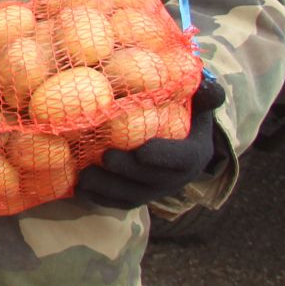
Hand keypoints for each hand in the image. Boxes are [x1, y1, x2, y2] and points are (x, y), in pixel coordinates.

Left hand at [76, 75, 226, 208]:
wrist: (172, 135)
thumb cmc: (180, 109)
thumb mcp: (195, 98)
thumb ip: (203, 91)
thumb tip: (205, 82)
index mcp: (193, 153)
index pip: (183, 160)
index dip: (163, 157)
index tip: (142, 151)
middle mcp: (176, 178)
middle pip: (153, 181)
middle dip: (128, 172)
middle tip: (106, 157)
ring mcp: (155, 189)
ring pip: (133, 196)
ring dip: (108, 189)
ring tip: (84, 176)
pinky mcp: (135, 195)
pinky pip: (118, 202)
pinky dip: (99, 198)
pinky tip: (78, 187)